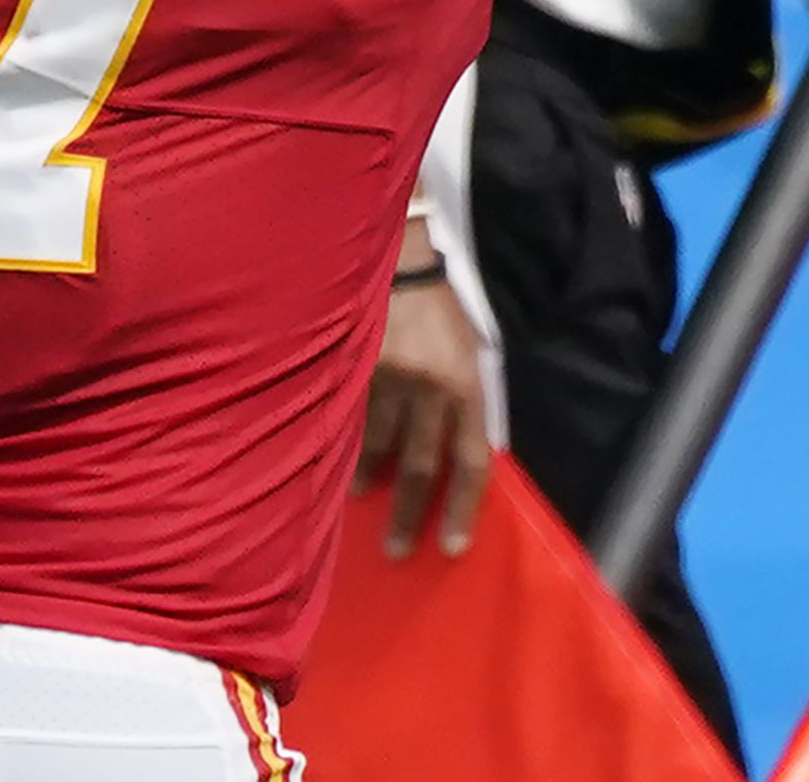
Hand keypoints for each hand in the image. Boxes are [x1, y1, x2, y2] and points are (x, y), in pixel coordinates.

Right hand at [356, 262, 493, 558]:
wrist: (399, 259)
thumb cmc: (441, 307)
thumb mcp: (471, 348)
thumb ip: (467, 397)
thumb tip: (457, 450)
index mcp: (466, 384)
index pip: (470, 459)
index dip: (462, 507)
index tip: (451, 545)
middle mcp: (429, 389)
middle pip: (422, 466)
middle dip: (411, 513)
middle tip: (399, 548)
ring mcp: (388, 381)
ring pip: (379, 447)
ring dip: (371, 478)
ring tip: (363, 498)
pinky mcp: (354, 371)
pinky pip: (352, 420)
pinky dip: (347, 443)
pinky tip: (338, 460)